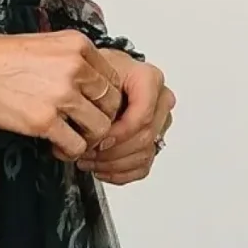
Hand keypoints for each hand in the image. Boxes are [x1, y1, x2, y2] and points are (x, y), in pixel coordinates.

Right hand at [0, 31, 126, 156]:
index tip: (95, 107)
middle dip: (102, 120)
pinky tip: (58, 146)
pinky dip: (70, 151)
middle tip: (87, 127)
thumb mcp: (49, 44)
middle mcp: (75, 68)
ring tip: (73, 138)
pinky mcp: (45, 120)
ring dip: (88, 138)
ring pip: (99, 127)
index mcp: (79, 46)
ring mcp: (62, 95)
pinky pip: (76, 145)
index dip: (107, 99)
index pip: (113, 79)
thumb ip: (76, 59)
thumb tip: (94, 83)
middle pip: (112, 104)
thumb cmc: (6, 58)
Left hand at [75, 51, 174, 182]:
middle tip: (87, 152)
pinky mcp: (153, 141)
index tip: (97, 140)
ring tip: (89, 160)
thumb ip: (95, 103)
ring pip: (144, 155)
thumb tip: (90, 133)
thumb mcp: (90, 77)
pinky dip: (120, 173)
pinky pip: (143, 167)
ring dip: (112, 164)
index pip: (142, 116)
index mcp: (149, 79)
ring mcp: (159, 122)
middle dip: (112, 151)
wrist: (96, 77)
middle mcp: (160, 100)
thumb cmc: (95, 74)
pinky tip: (102, 168)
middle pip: (144, 138)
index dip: (119, 134)